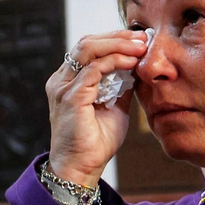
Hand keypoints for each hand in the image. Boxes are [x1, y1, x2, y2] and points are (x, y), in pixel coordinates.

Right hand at [46, 31, 148, 186]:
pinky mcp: (70, 97)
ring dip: (117, 45)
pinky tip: (132, 63)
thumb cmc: (97, 141)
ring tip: (140, 47)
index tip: (140, 40)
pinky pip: (93, 70)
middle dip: (118, 37)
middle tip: (142, 38)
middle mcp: (62, 80)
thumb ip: (122, 86)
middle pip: (87, 43)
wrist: (82, 167)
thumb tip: (138, 68)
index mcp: (69, 80)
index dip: (115, 40)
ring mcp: (63, 87)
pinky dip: (115, 62)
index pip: (90, 48)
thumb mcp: (115, 107)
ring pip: (88, 50)